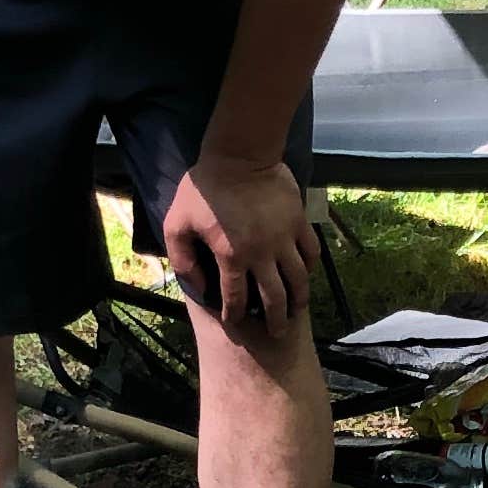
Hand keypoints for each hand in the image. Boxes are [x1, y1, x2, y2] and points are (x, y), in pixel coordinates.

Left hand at [166, 152, 314, 329]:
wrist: (239, 154)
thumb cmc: (204, 188)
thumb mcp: (177, 223)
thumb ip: (183, 258)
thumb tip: (197, 286)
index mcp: (232, 256)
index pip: (236, 298)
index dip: (235, 315)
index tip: (235, 323)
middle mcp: (262, 253)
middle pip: (274, 298)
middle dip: (274, 321)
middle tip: (276, 333)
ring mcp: (284, 238)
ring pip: (298, 280)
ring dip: (298, 300)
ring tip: (296, 312)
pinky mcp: (298, 222)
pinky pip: (311, 252)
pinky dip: (309, 267)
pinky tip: (304, 274)